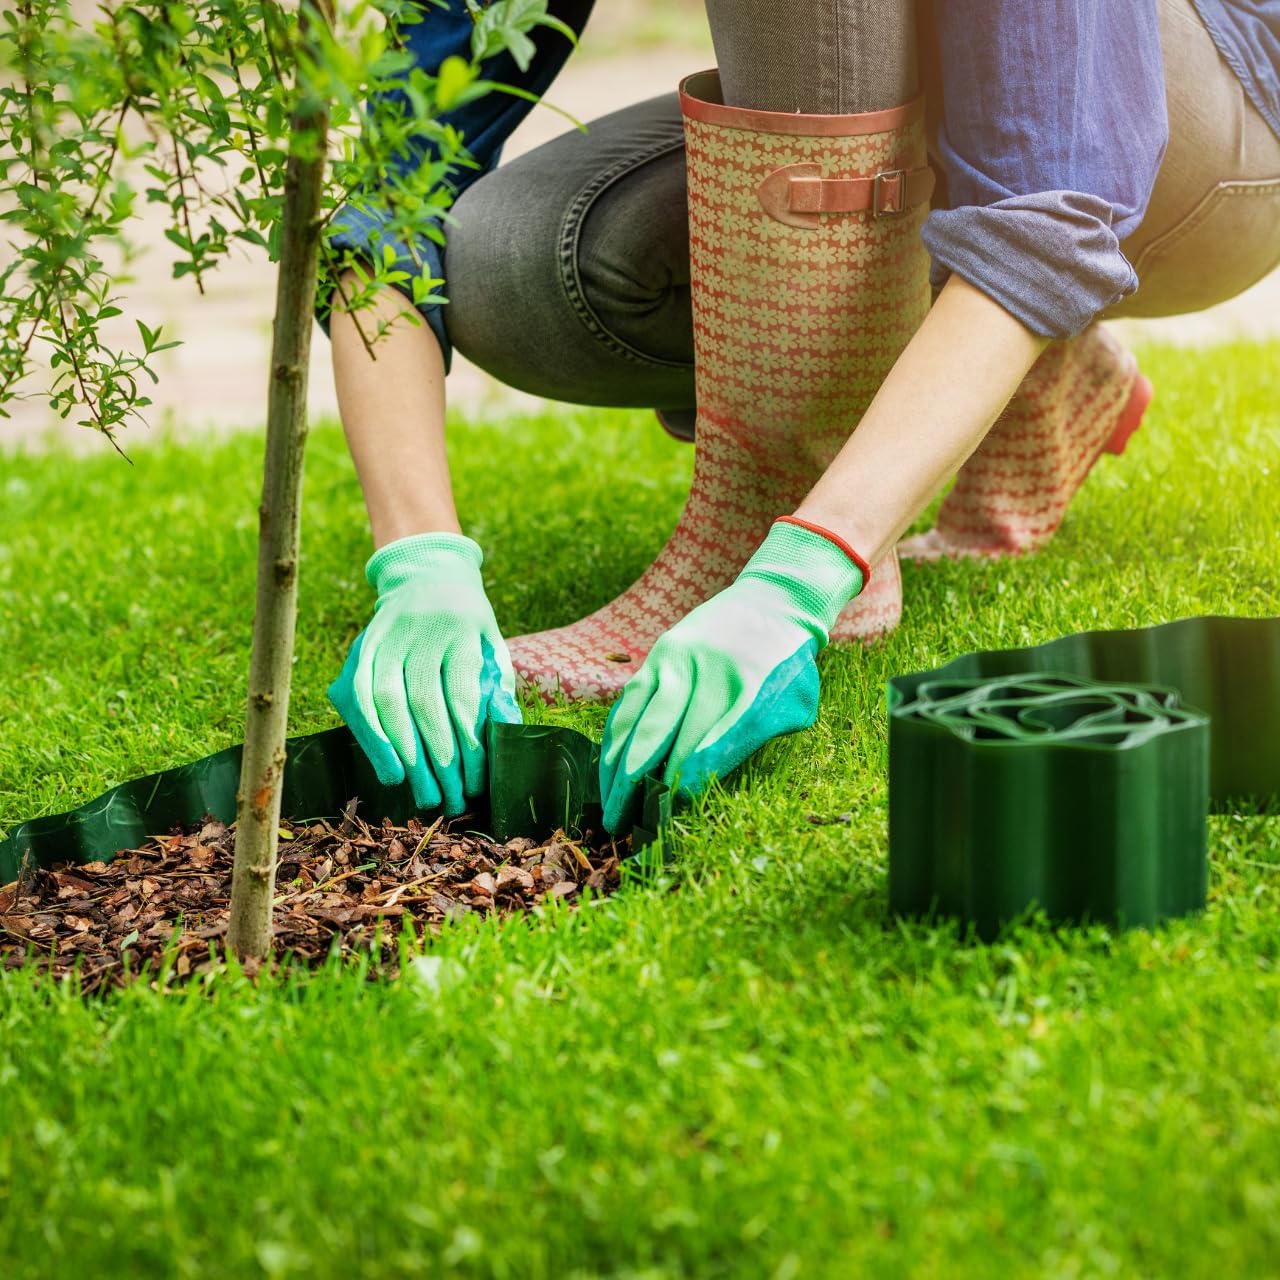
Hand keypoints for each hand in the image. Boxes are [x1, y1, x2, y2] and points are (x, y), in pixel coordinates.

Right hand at [328, 532, 520, 814]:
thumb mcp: (493, 647)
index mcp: (462, 629)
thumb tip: (504, 735)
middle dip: (436, 761)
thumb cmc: (469, 625)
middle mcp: (420, 631)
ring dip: (402, 755)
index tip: (474, 783)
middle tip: (448, 801)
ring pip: (385, 702)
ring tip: (419, 794)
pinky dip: (371, 736)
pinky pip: (357, 697)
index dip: (466, 746)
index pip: (461, 697)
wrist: (428, 575)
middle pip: (423, 705)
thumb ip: (497, 689)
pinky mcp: (361, 648)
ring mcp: (384, 637)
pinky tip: (389, 768)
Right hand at [598, 518, 864, 832]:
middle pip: (658, 735)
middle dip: (635, 784)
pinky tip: (608, 770)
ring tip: (607, 808)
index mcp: (743, 687)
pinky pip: (629, 702)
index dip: (683, 784)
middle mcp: (702, 671)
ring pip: (633, 719)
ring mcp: (674, 660)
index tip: (667, 815)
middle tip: (620, 825)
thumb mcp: (794, 704)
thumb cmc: (789, 666)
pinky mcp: (658, 656)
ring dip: (614, 768)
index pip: (704, 747)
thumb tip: (702, 782)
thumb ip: (754, 739)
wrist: (773, 600)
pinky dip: (615, 739)